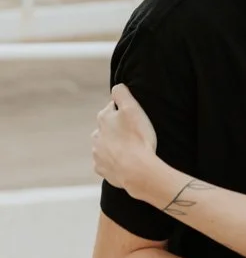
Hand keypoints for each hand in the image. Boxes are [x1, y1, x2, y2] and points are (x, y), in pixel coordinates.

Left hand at [92, 83, 159, 197]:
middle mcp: (96, 135)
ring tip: (131, 148)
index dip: (125, 111)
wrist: (137, 170)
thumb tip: (116, 87)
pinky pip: (106, 161)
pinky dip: (113, 160)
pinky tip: (125, 161)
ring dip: (114, 144)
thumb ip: (121, 93)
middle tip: (134, 133)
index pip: (113, 108)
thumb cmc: (138, 137)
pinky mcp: (101, 169)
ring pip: (105, 144)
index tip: (134, 117)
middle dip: (117, 128)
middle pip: (107, 126)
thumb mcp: (132, 108)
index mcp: (103, 118)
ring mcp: (97, 153)